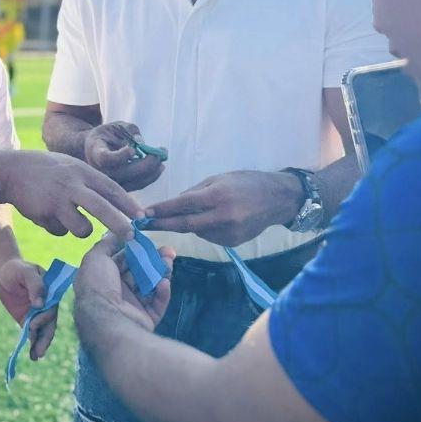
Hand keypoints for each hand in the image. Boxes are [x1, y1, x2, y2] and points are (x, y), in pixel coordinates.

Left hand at [0, 258, 57, 360]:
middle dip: (45, 338)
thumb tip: (40, 304)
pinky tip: (32, 355)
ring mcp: (38, 314)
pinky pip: (32, 333)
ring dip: (41, 344)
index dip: (45, 317)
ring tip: (36, 356)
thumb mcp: (26, 272)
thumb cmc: (18, 269)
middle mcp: (47, 305)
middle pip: (50, 323)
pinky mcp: (28, 320)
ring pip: (43, 331)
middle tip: (40, 351)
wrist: (6, 273)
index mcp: (51, 292)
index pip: (51, 307)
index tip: (33, 324)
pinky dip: (33, 344)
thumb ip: (35, 285)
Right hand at [3, 150, 144, 241]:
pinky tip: (46, 214)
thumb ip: (90, 183)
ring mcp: (58, 199)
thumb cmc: (47, 170)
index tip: (143, 217)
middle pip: (102, 208)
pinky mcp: (44, 213)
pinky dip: (58, 228)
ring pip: (82, 228)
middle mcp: (72, 184)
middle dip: (119, 224)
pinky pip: (60, 231)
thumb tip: (116, 202)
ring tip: (69, 219)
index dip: (128, 204)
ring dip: (81, 229)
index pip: (112, 188)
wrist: (11, 170)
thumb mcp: (71, 167)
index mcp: (82, 171)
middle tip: (133, 237)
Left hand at [73, 234, 174, 350]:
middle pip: (138, 272)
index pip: (121, 260)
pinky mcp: (145, 319)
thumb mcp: (95, 258)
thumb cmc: (98, 285)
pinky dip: (162, 292)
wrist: (107, 321)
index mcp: (102, 278)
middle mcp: (116, 292)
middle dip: (152, 259)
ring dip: (161, 271)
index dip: (134, 249)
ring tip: (170, 261)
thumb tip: (119, 233)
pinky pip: (157, 303)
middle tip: (168, 250)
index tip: (147, 239)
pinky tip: (164, 282)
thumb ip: (107, 244)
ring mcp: (131, 307)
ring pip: (150, 285)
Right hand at [83, 121, 164, 191]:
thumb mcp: (116, 126)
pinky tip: (159, 166)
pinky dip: (152, 176)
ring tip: (162, 155)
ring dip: (153, 170)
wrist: (97, 148)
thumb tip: (140, 142)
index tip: (133, 149)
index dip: (121, 156)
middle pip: (126, 172)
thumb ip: (129, 130)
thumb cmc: (108, 135)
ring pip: (135, 181)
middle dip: (147, 163)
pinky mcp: (122, 187)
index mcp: (96, 152)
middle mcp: (101, 171)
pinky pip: (139, 185)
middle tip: (161, 151)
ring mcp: (111, 181)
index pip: (107, 159)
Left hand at [143, 170, 303, 245]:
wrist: (277, 199)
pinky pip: (208, 236)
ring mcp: (229, 232)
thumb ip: (195, 192)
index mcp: (218, 196)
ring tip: (197, 211)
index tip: (144, 214)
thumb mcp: (218, 179)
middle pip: (185, 224)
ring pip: (196, 231)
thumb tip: (173, 205)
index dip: (162, 210)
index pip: (183, 205)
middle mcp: (223, 217)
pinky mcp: (232, 243)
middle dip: (162, 225)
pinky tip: (213, 219)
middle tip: (142, 226)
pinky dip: (204, 228)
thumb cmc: (245, 182)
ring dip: (187, 223)